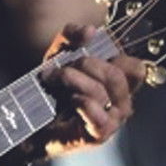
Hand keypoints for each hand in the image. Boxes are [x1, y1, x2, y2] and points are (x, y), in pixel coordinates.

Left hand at [38, 24, 143, 154]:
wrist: (29, 120)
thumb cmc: (51, 87)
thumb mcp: (58, 54)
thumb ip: (72, 36)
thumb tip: (91, 31)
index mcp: (120, 84)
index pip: (135, 67)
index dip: (112, 56)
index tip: (84, 55)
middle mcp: (122, 103)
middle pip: (116, 75)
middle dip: (84, 65)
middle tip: (60, 69)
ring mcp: (113, 121)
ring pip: (101, 92)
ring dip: (71, 80)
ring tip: (52, 81)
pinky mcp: (99, 135)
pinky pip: (98, 114)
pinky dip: (81, 102)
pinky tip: (69, 99)